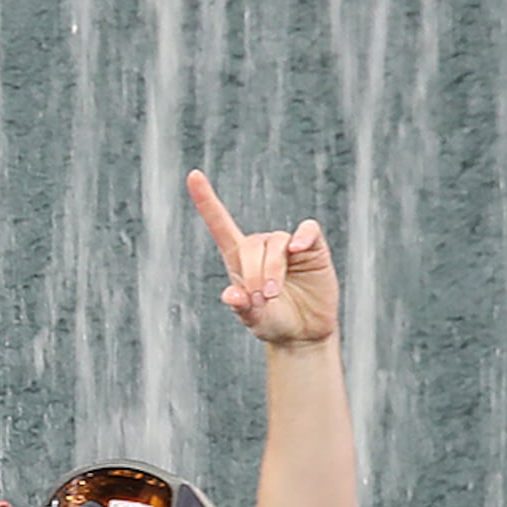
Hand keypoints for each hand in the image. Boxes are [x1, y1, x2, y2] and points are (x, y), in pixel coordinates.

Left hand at [187, 170, 337, 350]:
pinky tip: (298, 248)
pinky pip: (307, 230)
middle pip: (252, 244)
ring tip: (273, 295)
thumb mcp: (253, 319)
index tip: (193, 175)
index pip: (220, 223)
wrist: (303, 332)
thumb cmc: (272, 322)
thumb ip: (242, 308)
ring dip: (273, 269)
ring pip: (277, 243)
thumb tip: (230, 296)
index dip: (207, 200)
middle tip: (261, 299)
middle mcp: (261, 246)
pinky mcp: (312, 247)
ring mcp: (288, 245)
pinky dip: (303, 236)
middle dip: (254, 272)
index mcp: (238, 258)